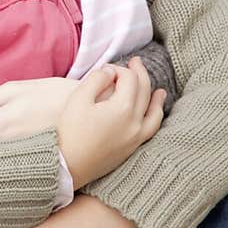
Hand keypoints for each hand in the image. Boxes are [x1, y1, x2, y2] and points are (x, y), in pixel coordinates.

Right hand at [58, 59, 165, 188]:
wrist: (67, 166)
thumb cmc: (70, 131)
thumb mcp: (79, 98)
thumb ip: (97, 79)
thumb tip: (110, 71)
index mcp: (123, 108)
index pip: (129, 79)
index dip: (118, 69)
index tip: (105, 71)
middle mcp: (135, 123)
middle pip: (144, 91)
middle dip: (139, 74)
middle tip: (135, 61)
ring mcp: (136, 137)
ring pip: (153, 113)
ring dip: (156, 99)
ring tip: (160, 91)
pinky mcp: (132, 149)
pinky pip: (151, 130)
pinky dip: (155, 118)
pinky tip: (153, 115)